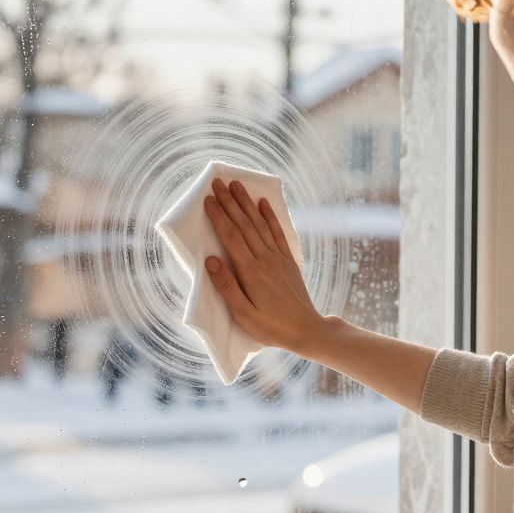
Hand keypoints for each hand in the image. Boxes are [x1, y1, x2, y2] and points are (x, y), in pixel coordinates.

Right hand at [202, 178, 326, 355]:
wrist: (305, 330)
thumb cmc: (270, 327)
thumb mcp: (243, 314)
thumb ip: (226, 287)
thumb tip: (210, 261)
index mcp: (251, 272)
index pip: (231, 237)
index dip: (219, 217)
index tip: (208, 199)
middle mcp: (265, 259)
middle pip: (244, 224)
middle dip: (230, 202)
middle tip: (217, 182)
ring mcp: (278, 258)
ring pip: (260, 224)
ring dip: (247, 203)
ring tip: (237, 185)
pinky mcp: (288, 260)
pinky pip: (278, 233)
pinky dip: (270, 216)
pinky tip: (263, 203)